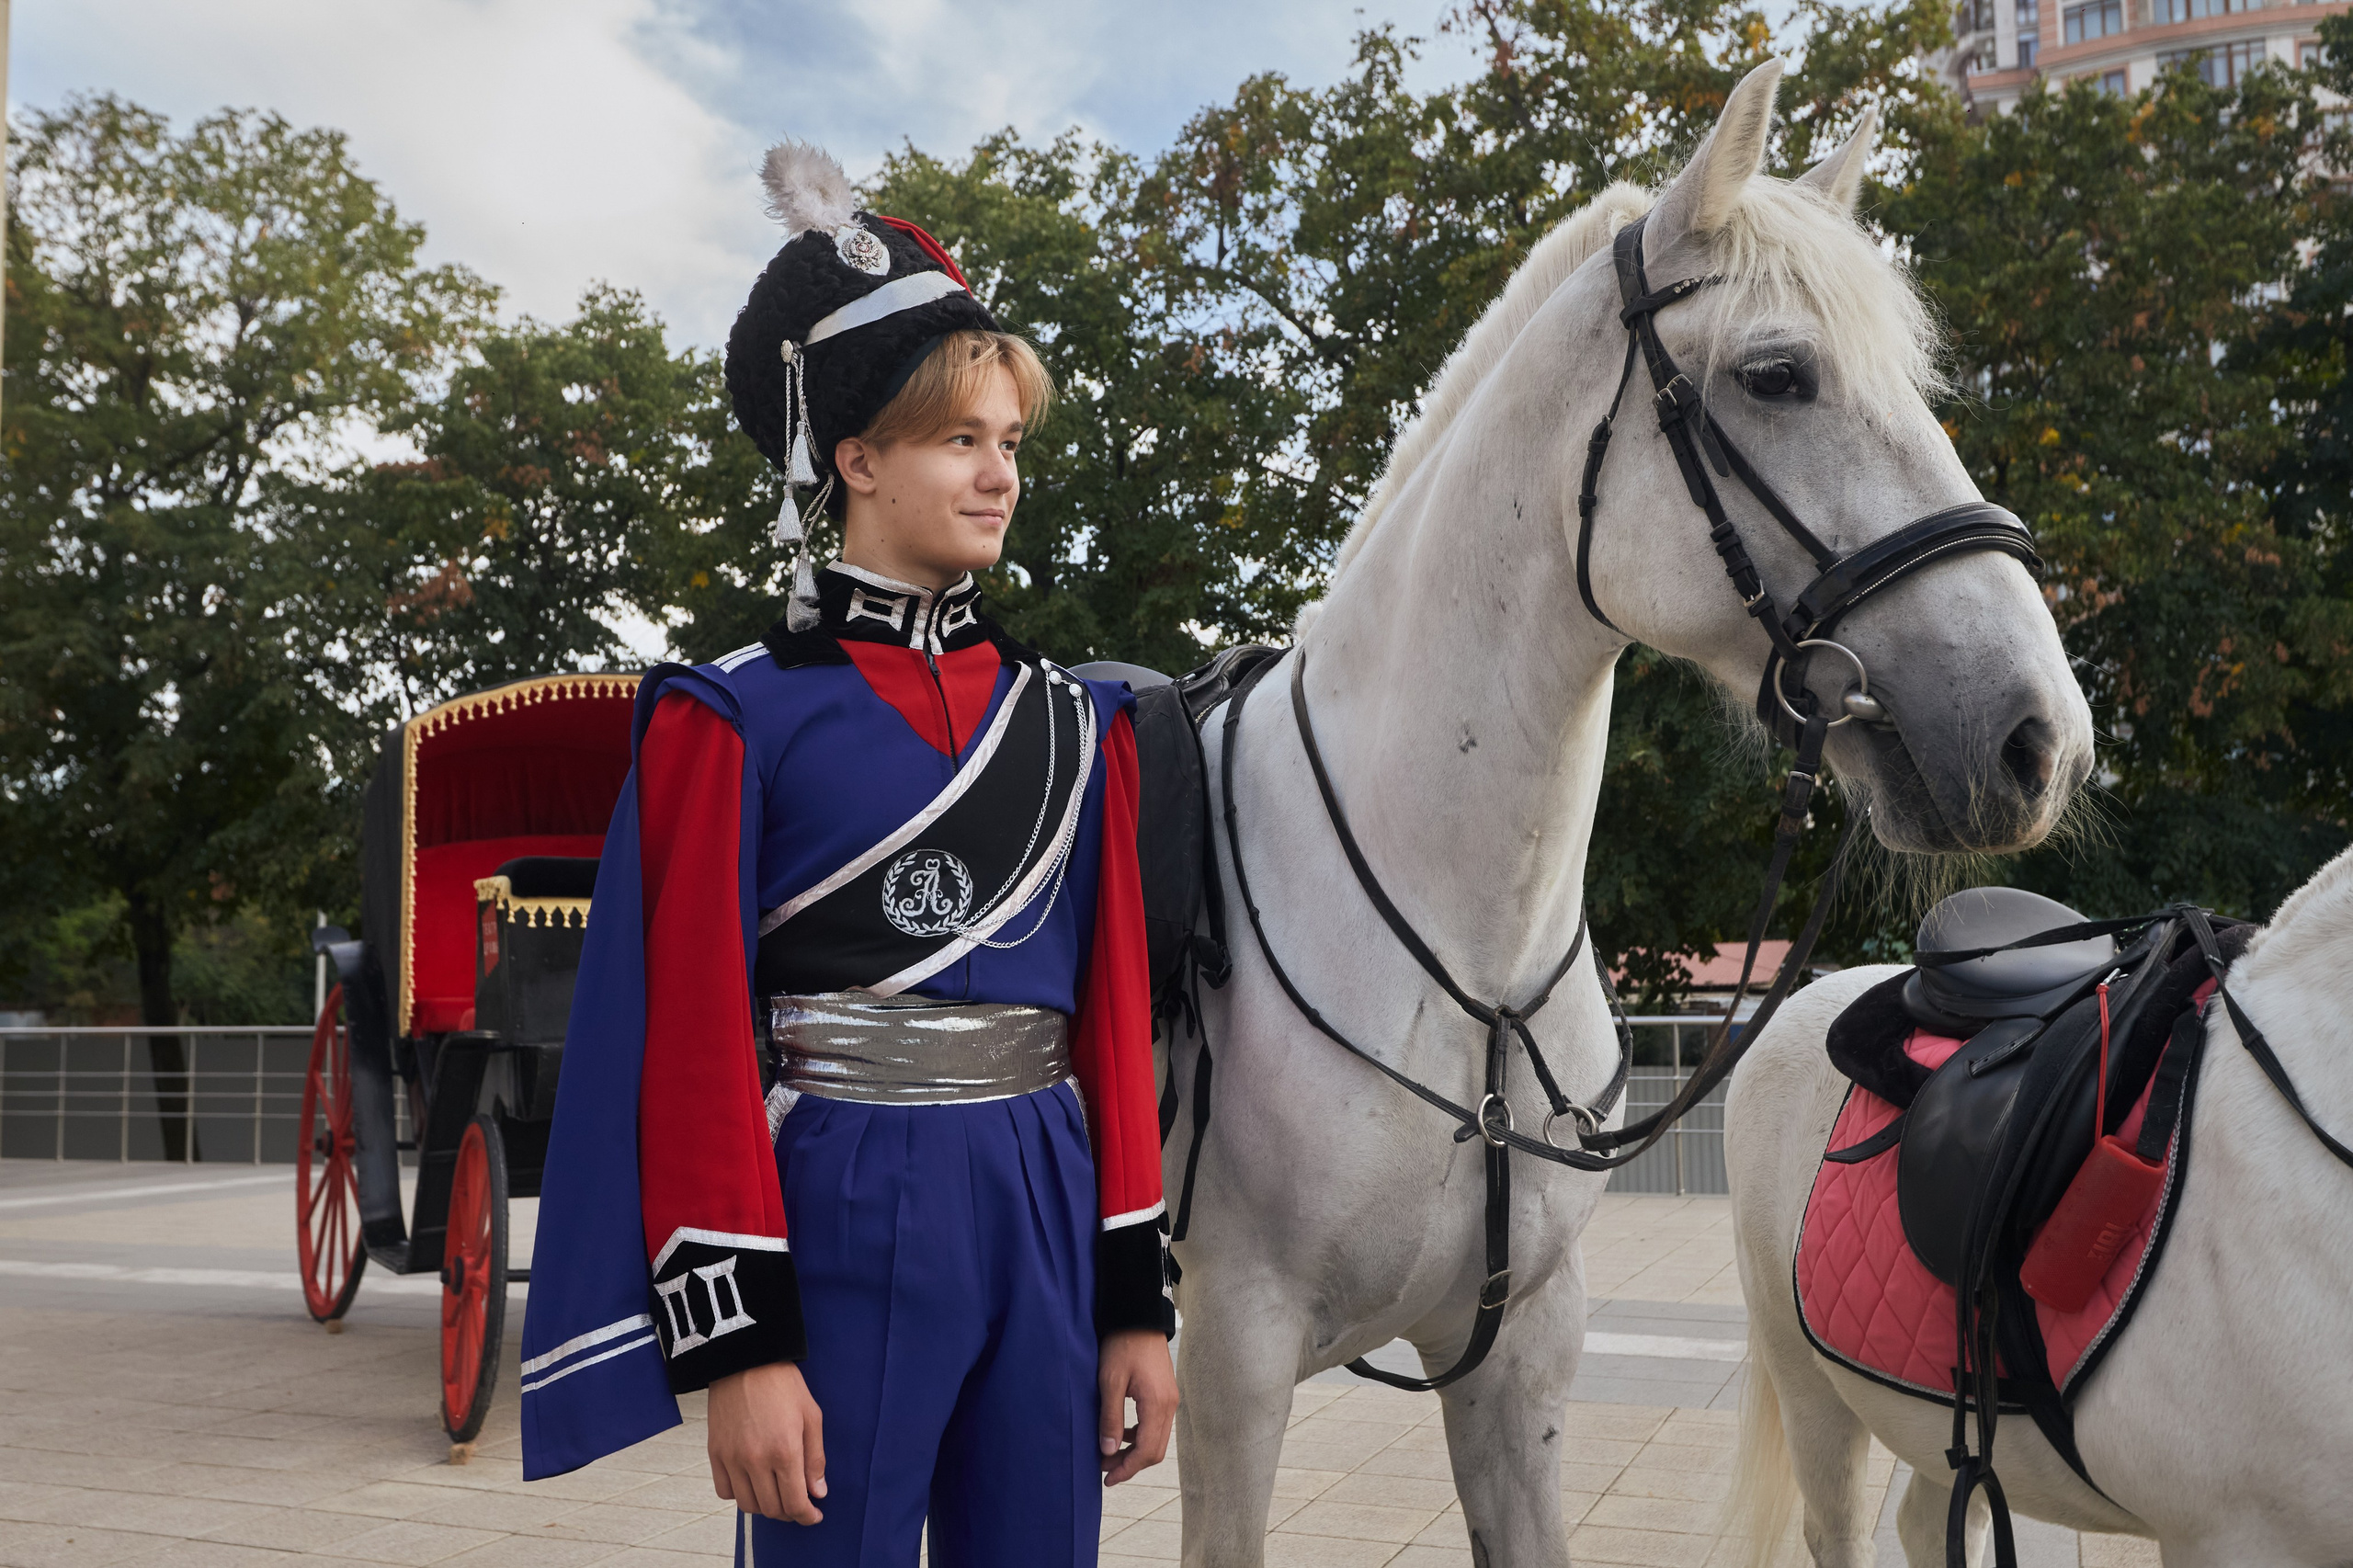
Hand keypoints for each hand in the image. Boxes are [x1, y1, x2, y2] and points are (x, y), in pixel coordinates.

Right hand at [707, 1362, 825, 1523]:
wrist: (745, 1360)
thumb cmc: (783, 1385)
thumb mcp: (812, 1417)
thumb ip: (815, 1459)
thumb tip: (818, 1492)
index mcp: (785, 1451)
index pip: (794, 1503)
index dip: (807, 1516)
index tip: (813, 1516)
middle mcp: (756, 1460)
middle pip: (771, 1509)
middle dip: (789, 1512)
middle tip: (798, 1504)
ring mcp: (732, 1458)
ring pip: (747, 1505)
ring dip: (765, 1506)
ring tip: (776, 1493)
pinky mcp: (714, 1453)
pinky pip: (724, 1491)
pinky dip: (739, 1494)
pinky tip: (752, 1482)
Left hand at [1098, 1328, 1176, 1484]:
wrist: (1138, 1317)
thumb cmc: (1122, 1345)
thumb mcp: (1110, 1381)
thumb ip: (1111, 1418)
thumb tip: (1109, 1452)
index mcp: (1157, 1404)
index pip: (1146, 1451)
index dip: (1127, 1469)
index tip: (1106, 1478)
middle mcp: (1169, 1406)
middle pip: (1155, 1451)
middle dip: (1130, 1464)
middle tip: (1104, 1468)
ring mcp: (1170, 1400)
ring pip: (1157, 1440)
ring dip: (1134, 1451)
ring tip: (1108, 1452)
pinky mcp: (1166, 1394)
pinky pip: (1156, 1425)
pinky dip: (1140, 1436)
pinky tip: (1121, 1432)